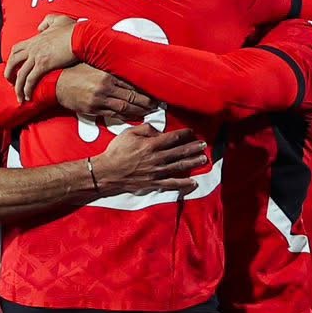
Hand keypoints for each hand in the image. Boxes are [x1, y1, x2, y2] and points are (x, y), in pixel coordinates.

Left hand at [5, 14, 80, 100]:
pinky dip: (27, 89)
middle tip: (10, 82)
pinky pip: (31, 80)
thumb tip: (40, 27)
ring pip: (20, 74)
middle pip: (13, 61)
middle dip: (9, 73)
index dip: (12, 59)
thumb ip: (47, 21)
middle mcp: (32, 48)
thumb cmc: (73, 29)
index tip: (13, 67)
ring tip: (19, 97)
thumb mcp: (58, 19)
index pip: (16, 49)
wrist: (80, 36)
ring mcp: (37, 56)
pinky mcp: (44, 65)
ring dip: (18, 87)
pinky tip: (29, 97)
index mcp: (35, 39)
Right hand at [55, 64, 158, 121]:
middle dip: (146, 102)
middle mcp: (105, 88)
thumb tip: (124, 65)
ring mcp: (99, 100)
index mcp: (107, 75)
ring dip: (139, 111)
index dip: (145, 89)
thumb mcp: (92, 63)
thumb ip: (109, 66)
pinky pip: (113, 115)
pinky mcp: (93, 110)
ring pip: (125, 108)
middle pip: (132, 97)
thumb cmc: (74, 71)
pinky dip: (125, 116)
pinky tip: (133, 117)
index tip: (154, 92)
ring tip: (149, 112)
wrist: (56, 83)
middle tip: (157, 105)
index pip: (131, 83)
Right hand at [91, 125, 205, 194]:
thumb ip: (145, 129)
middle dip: (193, 147)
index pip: (172, 138)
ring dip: (193, 162)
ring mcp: (156, 172)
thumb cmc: (116, 151)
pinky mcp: (154, 183)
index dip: (184, 134)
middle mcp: (157, 158)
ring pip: (179, 166)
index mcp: (151, 144)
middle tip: (204, 145)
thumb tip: (158, 131)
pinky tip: (194, 183)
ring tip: (203, 159)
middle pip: (180, 151)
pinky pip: (172, 184)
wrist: (107, 172)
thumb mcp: (128, 133)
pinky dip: (184, 184)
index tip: (192, 132)